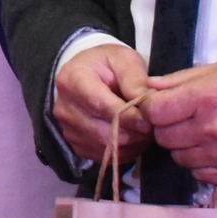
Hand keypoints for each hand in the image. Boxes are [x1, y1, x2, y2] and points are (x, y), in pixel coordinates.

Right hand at [54, 42, 153, 164]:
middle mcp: (64, 108)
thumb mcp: (123, 59)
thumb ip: (134, 78)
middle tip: (152, 125)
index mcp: (72, 80)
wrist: (87, 75)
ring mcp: (68, 130)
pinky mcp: (76, 146)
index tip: (149, 121)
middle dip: (134, 132)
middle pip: (104, 132)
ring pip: (107, 148)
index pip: (100, 106)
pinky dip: (124, 151)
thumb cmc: (107, 65)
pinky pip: (106, 157)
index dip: (128, 117)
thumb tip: (145, 103)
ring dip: (131, 143)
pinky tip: (130, 135)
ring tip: (142, 128)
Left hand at [141, 60, 216, 186]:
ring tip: (200, 132)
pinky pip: (200, 174)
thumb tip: (149, 87)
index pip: (154, 111)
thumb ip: (180, 79)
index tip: (157, 105)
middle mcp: (211, 129)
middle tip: (181, 117)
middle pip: (163, 136)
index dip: (149, 108)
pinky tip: (213, 148)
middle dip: (166, 126)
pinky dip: (200, 163)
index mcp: (205, 98)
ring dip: (183, 146)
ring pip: (179, 158)